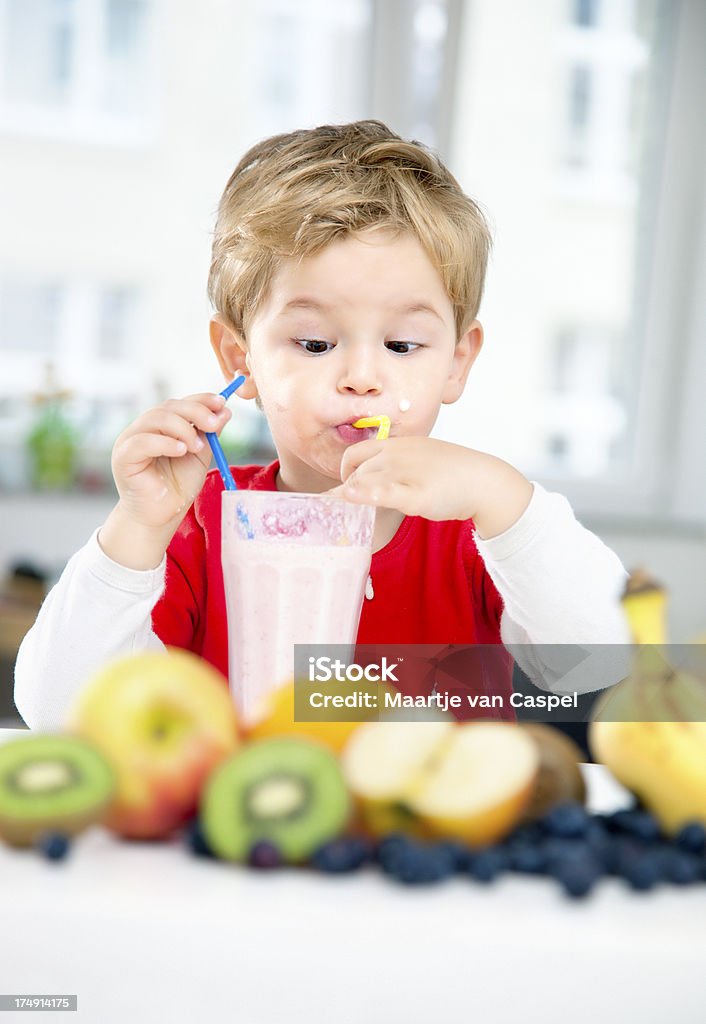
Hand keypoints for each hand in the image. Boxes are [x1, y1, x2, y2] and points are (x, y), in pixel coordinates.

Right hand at [110, 393, 231, 529]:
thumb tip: (225, 410)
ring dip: (182, 428)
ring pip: (155, 418)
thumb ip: (209, 434)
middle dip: (195, 412)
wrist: (161, 515)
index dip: (200, 400)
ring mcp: (131, 439)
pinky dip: (164, 442)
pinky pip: (142, 441)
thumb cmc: (177, 486)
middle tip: (214, 424)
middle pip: (168, 407)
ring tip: (197, 446)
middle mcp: (144, 428)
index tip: (221, 403)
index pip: (180, 404)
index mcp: (161, 425)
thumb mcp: (199, 455)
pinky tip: (181, 450)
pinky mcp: (123, 456)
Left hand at [328, 437, 533, 537]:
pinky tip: (353, 498)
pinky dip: (366, 494)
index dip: (344, 470)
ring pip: (365, 481)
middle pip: (358, 471)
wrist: (483, 481)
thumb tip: (371, 481)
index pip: (356, 453)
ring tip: (345, 516)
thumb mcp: (419, 461)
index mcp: (398, 444)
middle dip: (347, 489)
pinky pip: (384, 493)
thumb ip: (395, 467)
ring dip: (352, 496)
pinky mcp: (416, 495)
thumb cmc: (451, 473)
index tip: (346, 485)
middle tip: (345, 508)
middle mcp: (398, 455)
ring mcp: (406, 473)